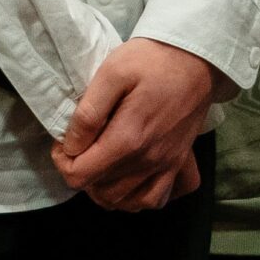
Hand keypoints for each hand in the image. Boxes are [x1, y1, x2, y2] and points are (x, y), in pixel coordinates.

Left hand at [51, 38, 217, 212]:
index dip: (62, 161)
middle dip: (82, 174)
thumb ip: (88, 112)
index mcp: (128, 139)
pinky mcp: (180, 163)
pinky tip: (129, 180)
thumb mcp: (112, 72)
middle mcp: (148, 161)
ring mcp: (167, 165)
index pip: (80, 175)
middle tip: (81, 147)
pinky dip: (138, 198)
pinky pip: (156, 199)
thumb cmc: (152, 60)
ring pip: (126, 202)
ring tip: (99, 164)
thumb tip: (71, 145)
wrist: (197, 57)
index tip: (64, 141)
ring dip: (105, 190)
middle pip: (101, 192)